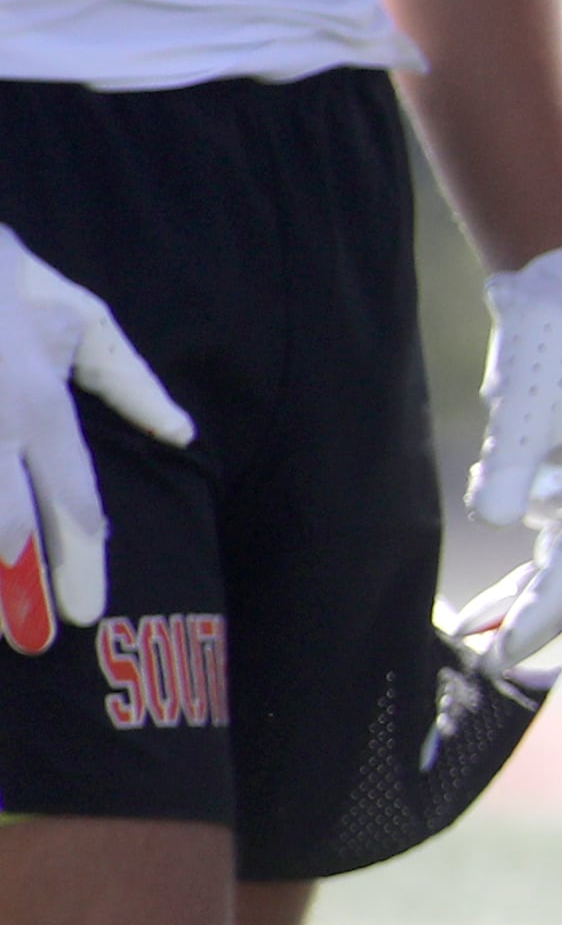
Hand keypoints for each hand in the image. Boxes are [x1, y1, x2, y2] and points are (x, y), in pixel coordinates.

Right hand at [0, 225, 194, 656]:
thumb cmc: (18, 286)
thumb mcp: (86, 322)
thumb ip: (131, 385)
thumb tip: (181, 434)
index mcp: (42, 407)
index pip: (74, 499)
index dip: (82, 560)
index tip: (87, 612)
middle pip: (7, 527)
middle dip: (18, 586)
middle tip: (32, 638)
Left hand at [447, 241, 561, 667]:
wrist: (556, 307)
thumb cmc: (550, 352)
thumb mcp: (528, 406)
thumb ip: (513, 465)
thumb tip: (496, 517)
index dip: (542, 619)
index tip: (503, 654)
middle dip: (531, 626)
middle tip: (485, 667)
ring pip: (554, 573)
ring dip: (519, 609)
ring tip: (477, 645)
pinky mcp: (557, 486)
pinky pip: (538, 552)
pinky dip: (513, 582)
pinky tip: (482, 605)